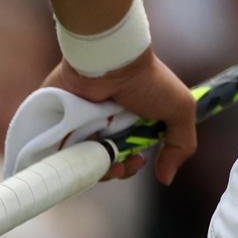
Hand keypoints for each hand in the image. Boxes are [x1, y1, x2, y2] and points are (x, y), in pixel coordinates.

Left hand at [43, 48, 196, 184]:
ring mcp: (78, 123)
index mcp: (129, 120)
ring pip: (80, 160)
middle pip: (104, 160)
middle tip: (119, 165)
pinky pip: (56, 150)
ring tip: (100, 158)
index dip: (132, 165)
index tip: (138, 160)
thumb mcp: (180, 108)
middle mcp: (103, 123)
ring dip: (92, 167)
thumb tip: (166, 178)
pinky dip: (65, 159)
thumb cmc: (146, 80)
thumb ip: (182, 144)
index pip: (127, 154)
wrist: (112, 59)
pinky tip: (78, 156)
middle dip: (115, 170)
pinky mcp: (55, 122)